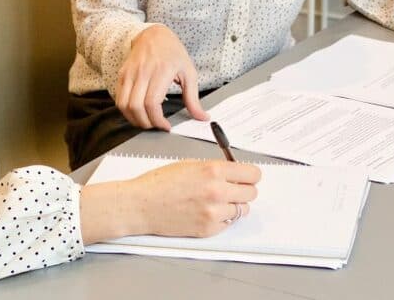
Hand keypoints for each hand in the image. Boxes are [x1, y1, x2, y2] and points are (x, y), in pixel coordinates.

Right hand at [79, 160, 261, 243]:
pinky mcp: (208, 229)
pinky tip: (206, 211)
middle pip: (252, 193)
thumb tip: (235, 172)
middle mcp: (218, 192)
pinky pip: (228, 223)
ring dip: (233, 205)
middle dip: (243, 189)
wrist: (140, 205)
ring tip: (215, 201)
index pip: (253, 174)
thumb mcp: (190, 164)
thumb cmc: (159, 183)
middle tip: (232, 189)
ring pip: (242, 210)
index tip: (246, 176)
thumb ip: (215, 168)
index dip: (249, 175)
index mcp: (213, 171)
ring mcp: (214, 213)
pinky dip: (222, 218)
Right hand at [116, 25, 208, 130]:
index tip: (166, 126)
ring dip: (134, 119)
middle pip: (136, 107)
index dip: (157, 120)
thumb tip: (202, 117)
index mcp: (161, 71)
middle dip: (146, 123)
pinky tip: (138, 112)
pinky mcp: (122, 75)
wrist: (154, 35)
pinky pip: (119, 99)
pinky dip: (127, 111)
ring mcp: (130, 74)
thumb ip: (193, 98)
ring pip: (124, 105)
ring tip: (147, 121)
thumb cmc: (172, 53)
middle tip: (156, 126)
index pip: (152, 103)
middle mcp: (142, 72)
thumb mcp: (189, 73)